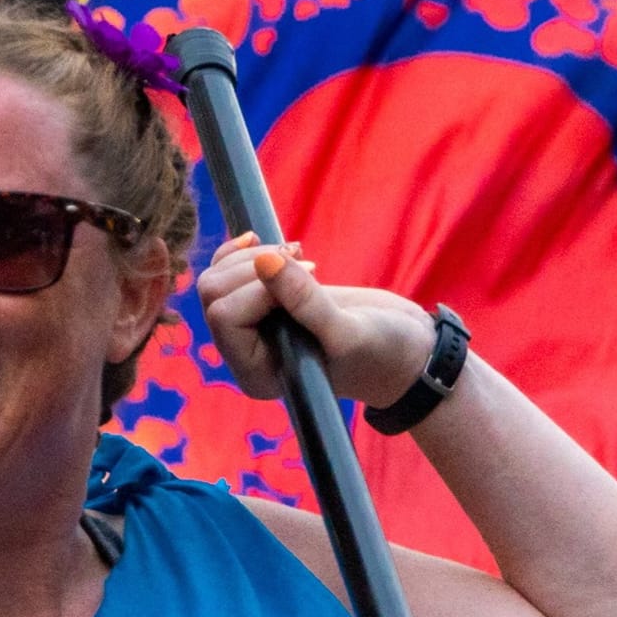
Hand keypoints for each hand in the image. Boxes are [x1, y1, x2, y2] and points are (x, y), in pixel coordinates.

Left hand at [197, 240, 436, 410]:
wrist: (403, 350)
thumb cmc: (383, 353)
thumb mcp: (349, 331)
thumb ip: (306, 302)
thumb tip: (264, 261)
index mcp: (257, 373)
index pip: (226, 316)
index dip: (260, 288)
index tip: (313, 278)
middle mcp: (246, 352)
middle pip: (212, 295)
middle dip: (252, 267)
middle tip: (305, 261)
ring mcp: (250, 327)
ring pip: (217, 278)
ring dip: (253, 256)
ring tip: (299, 255)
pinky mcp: (261, 303)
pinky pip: (228, 270)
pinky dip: (244, 251)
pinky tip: (268, 243)